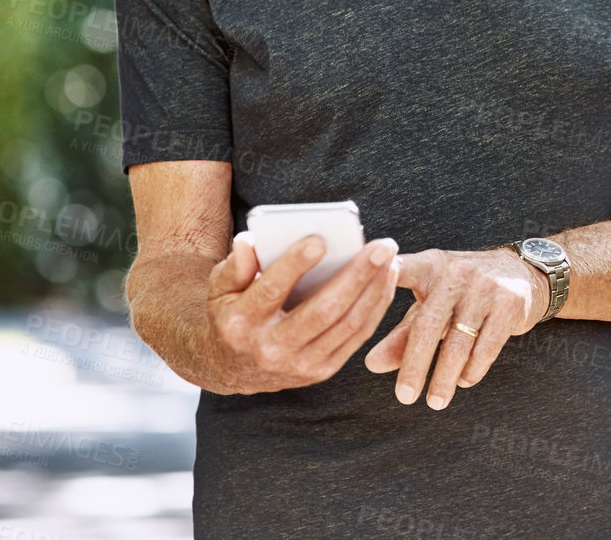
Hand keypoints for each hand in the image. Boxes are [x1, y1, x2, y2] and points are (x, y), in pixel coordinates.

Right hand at [203, 234, 399, 394]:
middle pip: (323, 310)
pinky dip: (375, 308)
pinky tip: (387, 281)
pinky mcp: (320, 371)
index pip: (270, 291)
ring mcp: (299, 364)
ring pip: (347, 325)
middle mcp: (271, 349)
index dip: (295, 265)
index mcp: (240, 324)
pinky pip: (356, 337)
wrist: (232, 368)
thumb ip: (234, 265)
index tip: (320, 240)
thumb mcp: (219, 289)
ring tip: (390, 259)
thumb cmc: (231, 313)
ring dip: (374, 290)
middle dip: (357, 275)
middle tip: (382, 246)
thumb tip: (250, 242)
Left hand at [364, 248, 549, 409]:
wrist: (519, 273)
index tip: (363, 292)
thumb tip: (371, 364)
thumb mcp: (430, 305)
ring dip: (445, 377)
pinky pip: (487, 346)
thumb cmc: (461, 294)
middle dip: (415, 364)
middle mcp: (457, 272)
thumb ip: (401, 334)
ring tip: (435, 401)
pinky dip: (473, 369)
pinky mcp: (510, 302)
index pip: (402, 270)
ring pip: (459, 341)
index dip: (383, 278)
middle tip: (405, 397)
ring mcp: (486, 286)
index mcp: (430, 266)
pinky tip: (463, 381)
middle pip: (429, 323)